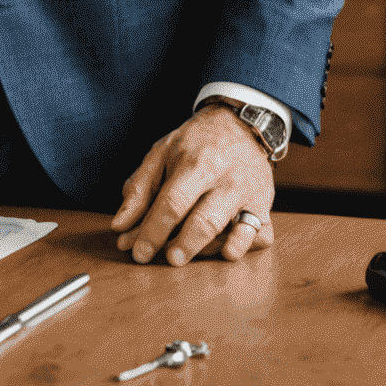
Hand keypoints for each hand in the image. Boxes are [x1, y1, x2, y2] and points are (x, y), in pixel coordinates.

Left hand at [111, 104, 275, 265]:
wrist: (239, 125)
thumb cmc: (194, 143)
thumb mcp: (160, 154)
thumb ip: (139, 189)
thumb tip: (120, 225)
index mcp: (196, 163)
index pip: (172, 203)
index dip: (153, 231)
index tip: (138, 252)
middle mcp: (227, 179)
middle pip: (204, 221)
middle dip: (183, 246)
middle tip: (166, 260)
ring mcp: (250, 195)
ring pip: (233, 233)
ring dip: (207, 251)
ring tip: (185, 256)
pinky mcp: (265, 208)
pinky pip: (259, 237)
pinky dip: (242, 248)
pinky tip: (224, 249)